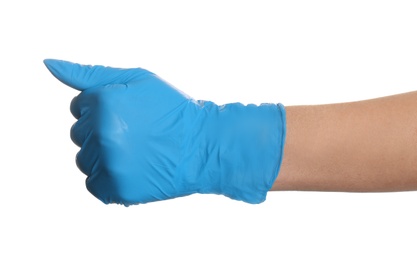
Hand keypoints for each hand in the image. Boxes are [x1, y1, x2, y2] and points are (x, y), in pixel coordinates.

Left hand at [44, 59, 285, 205]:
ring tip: (136, 151)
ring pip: (84, 160)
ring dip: (104, 155)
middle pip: (79, 134)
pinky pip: (94, 184)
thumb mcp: (137, 79)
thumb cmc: (172, 109)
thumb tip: (48, 63)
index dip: (105, 108)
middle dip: (102, 130)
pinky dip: (109, 178)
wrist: (204, 146)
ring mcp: (111, 165)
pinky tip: (132, 168)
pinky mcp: (118, 190)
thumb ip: (90, 74)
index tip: (131, 114)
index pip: (78, 106)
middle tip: (137, 132)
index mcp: (104, 104)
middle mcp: (103, 135)